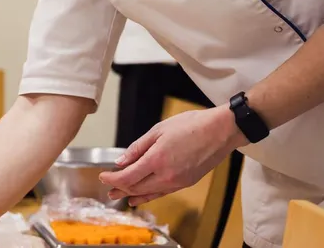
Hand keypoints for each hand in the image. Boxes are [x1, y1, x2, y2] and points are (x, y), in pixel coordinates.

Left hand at [99, 106, 245, 205]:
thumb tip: (122, 161)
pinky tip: (138, 198)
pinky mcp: (185, 183)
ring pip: (148, 193)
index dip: (112, 179)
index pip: (127, 177)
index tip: (103, 175)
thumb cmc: (191, 125)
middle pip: (135, 188)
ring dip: (131, 194)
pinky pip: (161, 193)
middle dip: (119, 188)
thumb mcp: (159, 130)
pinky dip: (147, 196)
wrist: (220, 132)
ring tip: (118, 195)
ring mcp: (177, 182)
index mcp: (157, 159)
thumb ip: (138, 147)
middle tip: (108, 186)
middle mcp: (166, 175)